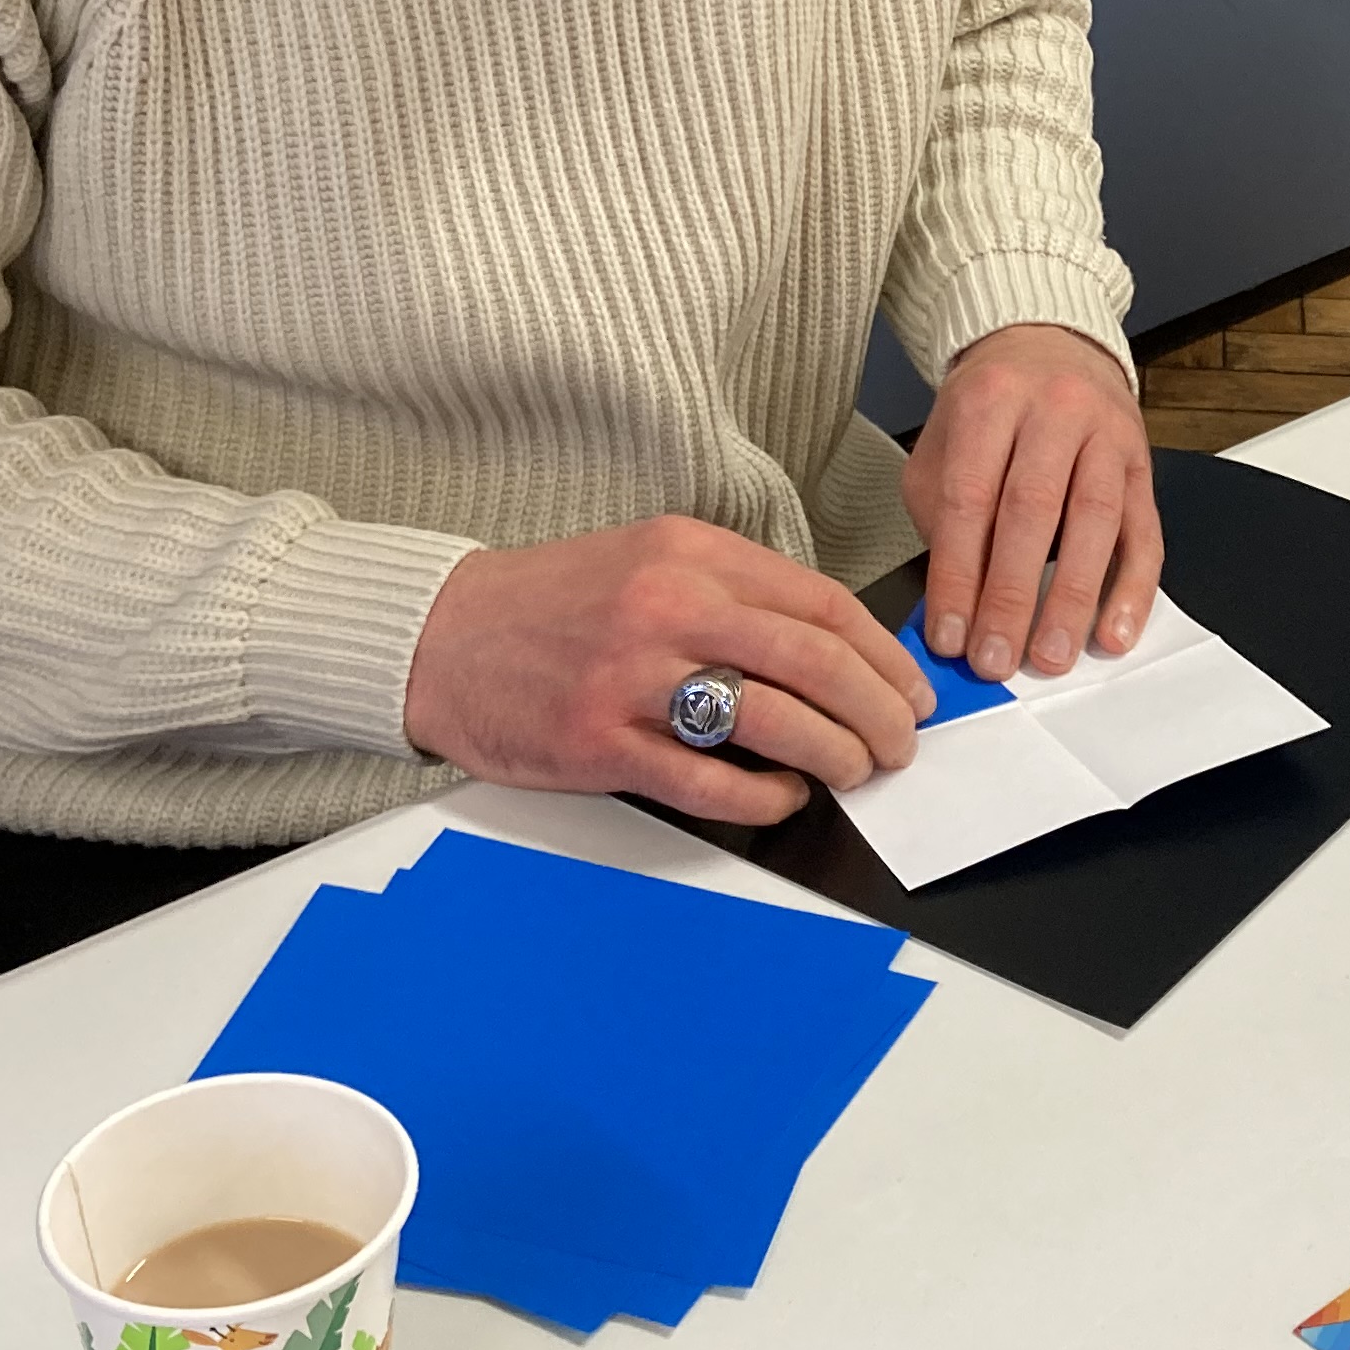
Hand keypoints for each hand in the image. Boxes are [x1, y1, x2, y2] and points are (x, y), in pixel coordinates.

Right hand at [402, 515, 934, 824]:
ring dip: (836, 756)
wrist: (438, 637)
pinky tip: (782, 797)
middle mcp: (668, 605)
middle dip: (879, 712)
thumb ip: (736, 593)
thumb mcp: (650, 561)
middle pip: (816, 662)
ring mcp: (633, 676)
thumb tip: (834, 649)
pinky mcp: (599, 742)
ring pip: (776, 720)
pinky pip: (710, 780)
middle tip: (900, 744)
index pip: (823, 604)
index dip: (884, 657)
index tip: (910, 690)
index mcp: (691, 553)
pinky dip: (764, 797)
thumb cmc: (552, 605)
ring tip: (853, 773)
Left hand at [908, 323, 1161, 680]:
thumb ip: (940, 519)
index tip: (950, 635)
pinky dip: (1131, 589)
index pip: (969, 498)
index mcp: (990, 400)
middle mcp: (1054, 410)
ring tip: (1051, 656)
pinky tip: (1114, 632)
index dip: (957, 574)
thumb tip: (948, 611)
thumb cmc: (991, 407)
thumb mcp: (944, 443)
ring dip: (1072, 599)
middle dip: (1012, 595)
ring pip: (1095, 520)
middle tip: (996, 658)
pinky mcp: (1143, 464)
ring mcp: (1107, 435)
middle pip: (1032, 510)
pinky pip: (1145, 532)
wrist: (1051, 345)